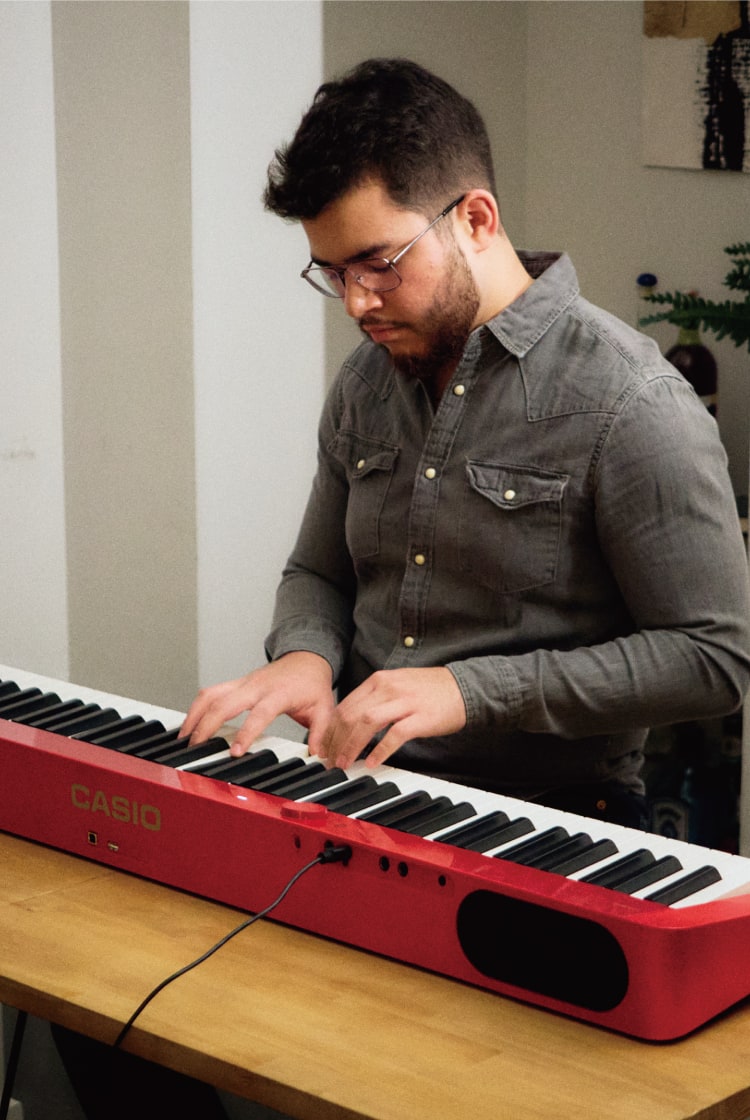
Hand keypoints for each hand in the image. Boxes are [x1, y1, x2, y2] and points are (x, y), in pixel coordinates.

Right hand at [180, 651, 334, 755]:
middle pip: (224, 703)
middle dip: (206, 725)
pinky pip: (211, 692)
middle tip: (195, 747)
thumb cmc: (312, 684)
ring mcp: (243, 683)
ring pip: (211, 694)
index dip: (245, 733)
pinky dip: (197, 707)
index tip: (234, 752)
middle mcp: (256, 686)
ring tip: (184, 737)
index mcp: (278, 693)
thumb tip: (317, 755)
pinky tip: (191, 723)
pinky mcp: (236, 683)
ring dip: (195, 714)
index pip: (259, 714)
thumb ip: (321, 732)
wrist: (306, 659)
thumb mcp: (324, 708)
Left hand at [309, 666, 465, 769]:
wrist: (463, 687)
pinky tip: (372, 763)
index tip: (325, 747)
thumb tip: (350, 721)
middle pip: (351, 715)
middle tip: (331, 760)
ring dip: (351, 746)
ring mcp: (404, 702)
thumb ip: (374, 699)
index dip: (330, 729)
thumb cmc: (430, 690)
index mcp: (379, 681)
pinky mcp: (420, 717)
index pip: (345, 705)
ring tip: (345, 763)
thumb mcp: (397, 685)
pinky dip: (380, 750)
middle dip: (336, 741)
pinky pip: (394, 736)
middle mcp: (388, 688)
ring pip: (366, 723)